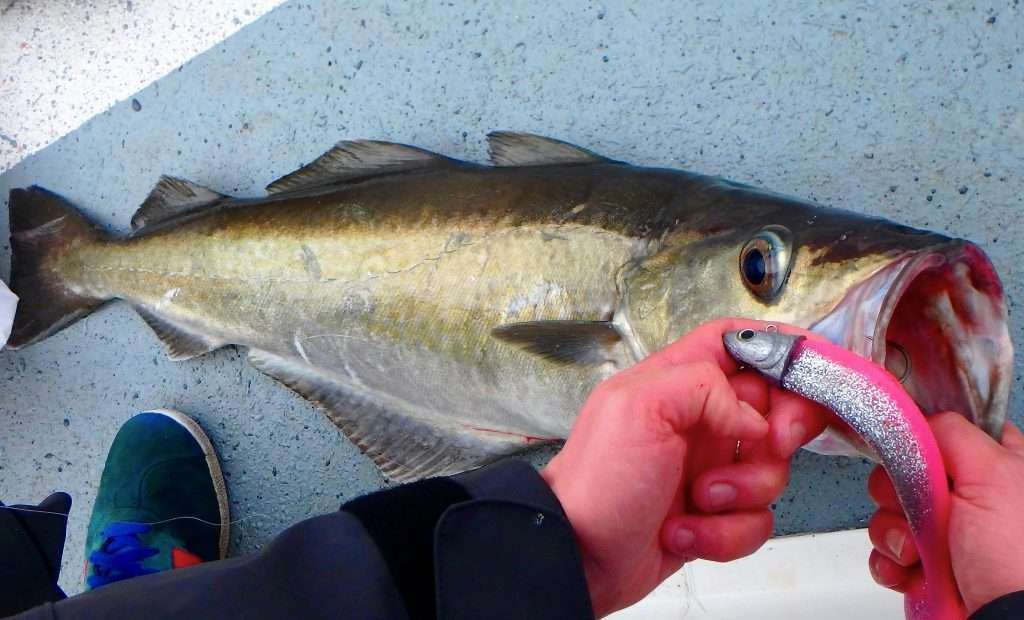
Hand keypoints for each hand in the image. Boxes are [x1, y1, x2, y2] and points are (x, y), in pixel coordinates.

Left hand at [541, 318, 829, 616]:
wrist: (578, 556)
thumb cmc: (595, 481)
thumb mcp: (637, 408)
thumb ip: (702, 385)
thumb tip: (751, 414)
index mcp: (676, 381)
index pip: (739, 342)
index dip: (781, 348)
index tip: (813, 368)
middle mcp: (698, 420)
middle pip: (774, 406)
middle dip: (778, 432)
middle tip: (762, 446)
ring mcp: (709, 467)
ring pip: (773, 469)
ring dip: (741, 492)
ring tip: (696, 497)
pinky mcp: (715, 513)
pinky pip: (756, 520)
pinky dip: (726, 532)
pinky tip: (684, 530)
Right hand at [867, 412, 1023, 613]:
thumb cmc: (1018, 558)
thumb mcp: (992, 474)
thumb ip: (951, 433)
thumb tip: (913, 417)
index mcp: (995, 467)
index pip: (946, 431)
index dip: (920, 436)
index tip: (910, 449)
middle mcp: (969, 498)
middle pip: (905, 470)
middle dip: (897, 492)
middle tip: (920, 508)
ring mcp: (945, 534)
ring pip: (889, 512)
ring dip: (893, 533)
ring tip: (918, 552)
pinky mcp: (923, 566)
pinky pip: (884, 551)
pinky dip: (890, 562)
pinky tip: (911, 570)